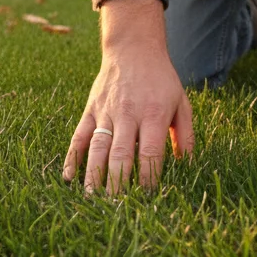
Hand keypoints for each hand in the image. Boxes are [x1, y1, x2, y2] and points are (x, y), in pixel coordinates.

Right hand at [63, 0, 194, 193]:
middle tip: (118, 208)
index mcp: (153, 114)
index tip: (150, 198)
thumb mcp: (182, 103)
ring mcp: (106, 112)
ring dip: (94, 175)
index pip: (150, 153)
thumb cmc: (162, 80)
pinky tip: (69, 177)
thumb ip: (186, 135)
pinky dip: (72, 157)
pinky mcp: (90, 109)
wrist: (133, 48)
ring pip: (97, 148)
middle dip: (119, 184)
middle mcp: (128, 114)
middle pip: (121, 154)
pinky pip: (79, 136)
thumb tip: (187, 166)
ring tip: (93, 199)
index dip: (149, 178)